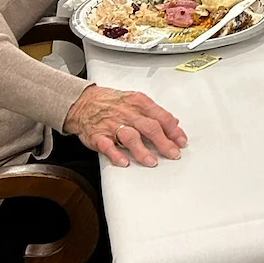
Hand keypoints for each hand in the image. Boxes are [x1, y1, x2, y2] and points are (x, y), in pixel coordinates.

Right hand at [63, 85, 186, 167]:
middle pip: (149, 127)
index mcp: (138, 103)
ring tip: (152, 161)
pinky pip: (107, 145)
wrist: (82, 102)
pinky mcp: (97, 136)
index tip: (181, 141)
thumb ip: (155, 112)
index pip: (161, 117)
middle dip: (164, 142)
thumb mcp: (135, 100)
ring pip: (130, 137)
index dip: (173, 130)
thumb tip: (174, 122)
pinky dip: (116, 154)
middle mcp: (127, 113)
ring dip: (142, 150)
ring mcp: (112, 125)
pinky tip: (124, 162)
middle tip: (173, 153)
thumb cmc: (111, 102)